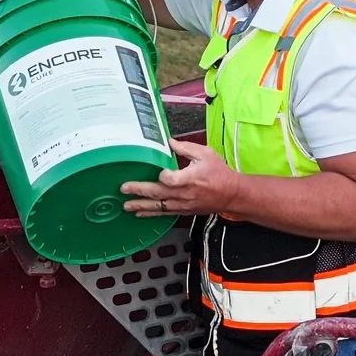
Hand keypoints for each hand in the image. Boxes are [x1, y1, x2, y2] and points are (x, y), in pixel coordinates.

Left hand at [121, 139, 240, 217]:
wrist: (232, 195)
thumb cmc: (219, 173)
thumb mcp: (206, 154)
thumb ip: (186, 148)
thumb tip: (169, 141)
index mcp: (190, 178)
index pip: (172, 179)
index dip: (163, 176)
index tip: (159, 171)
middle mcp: (184, 193)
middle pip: (159, 193)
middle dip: (139, 191)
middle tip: (123, 188)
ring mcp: (183, 204)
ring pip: (159, 206)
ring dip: (141, 205)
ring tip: (126, 205)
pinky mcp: (184, 210)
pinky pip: (164, 213)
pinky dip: (151, 214)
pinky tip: (139, 213)